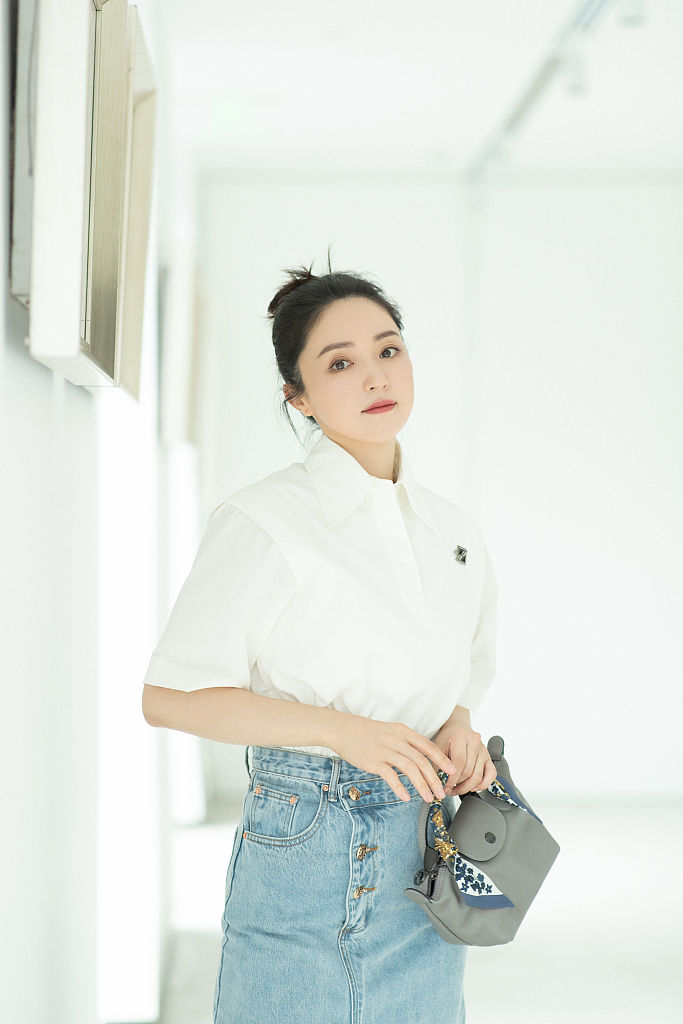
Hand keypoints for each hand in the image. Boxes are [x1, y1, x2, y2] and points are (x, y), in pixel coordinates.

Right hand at [331, 713, 456, 803]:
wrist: (344, 729)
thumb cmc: (368, 732)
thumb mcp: (391, 731)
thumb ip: (406, 743)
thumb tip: (421, 758)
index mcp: (403, 732)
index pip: (428, 746)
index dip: (442, 759)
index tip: (452, 771)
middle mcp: (397, 740)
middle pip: (422, 761)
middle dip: (434, 779)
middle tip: (441, 792)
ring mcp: (385, 750)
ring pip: (410, 769)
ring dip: (421, 785)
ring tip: (428, 798)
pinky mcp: (374, 760)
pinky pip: (390, 776)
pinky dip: (400, 787)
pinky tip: (406, 797)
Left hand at [431, 723, 496, 795]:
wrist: (458, 728)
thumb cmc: (448, 738)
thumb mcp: (438, 747)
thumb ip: (439, 765)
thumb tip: (438, 785)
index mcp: (461, 737)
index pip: (459, 762)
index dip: (452, 779)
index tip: (445, 787)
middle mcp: (475, 742)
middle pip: (469, 771)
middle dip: (458, 784)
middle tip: (449, 790)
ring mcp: (483, 750)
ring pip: (478, 775)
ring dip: (467, 787)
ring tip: (457, 790)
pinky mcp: (489, 757)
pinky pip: (491, 774)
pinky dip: (483, 784)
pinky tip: (473, 787)